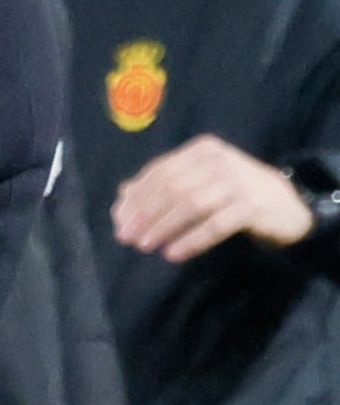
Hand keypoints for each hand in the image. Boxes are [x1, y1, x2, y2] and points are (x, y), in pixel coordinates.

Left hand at [111, 136, 310, 264]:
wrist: (285, 204)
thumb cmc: (233, 193)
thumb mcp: (198, 182)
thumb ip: (163, 185)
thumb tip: (122, 194)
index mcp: (201, 151)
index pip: (161, 171)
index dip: (137, 196)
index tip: (118, 220)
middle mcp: (219, 160)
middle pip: (173, 187)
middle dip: (145, 213)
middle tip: (126, 236)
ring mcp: (238, 181)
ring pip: (191, 204)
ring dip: (163, 226)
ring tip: (144, 245)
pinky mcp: (252, 206)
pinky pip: (216, 225)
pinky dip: (192, 239)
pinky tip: (173, 253)